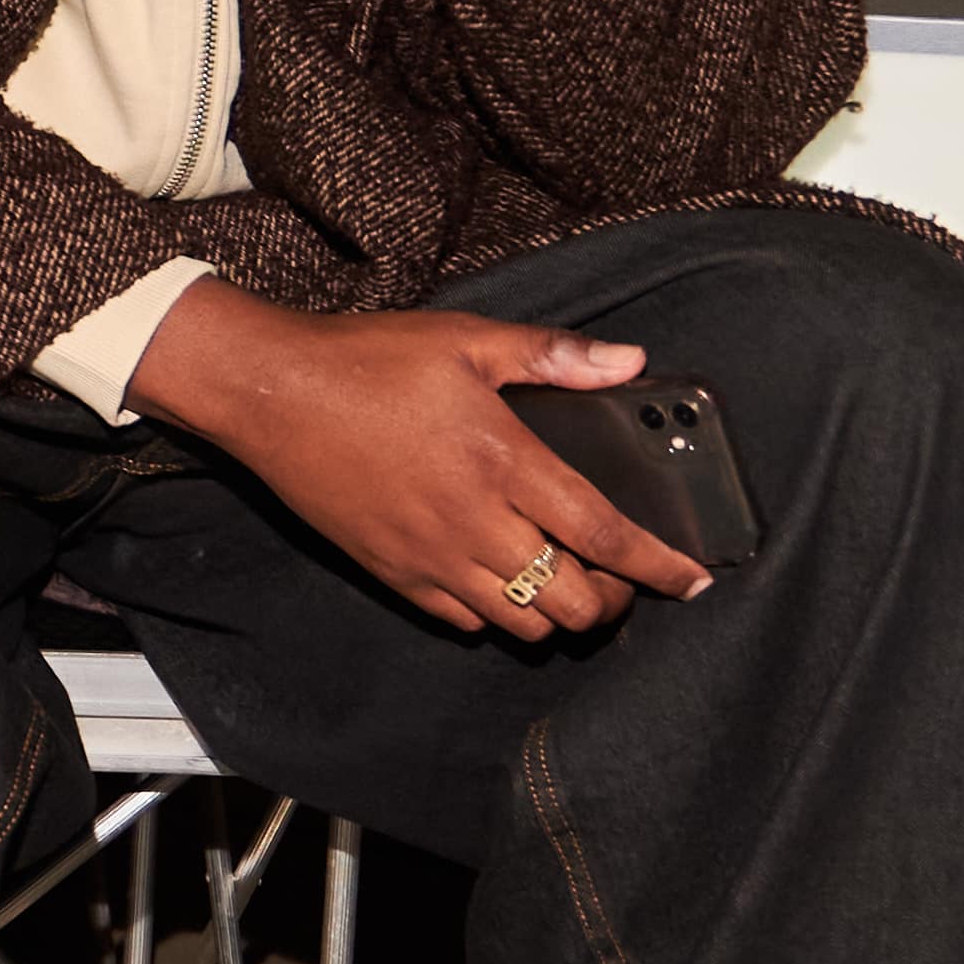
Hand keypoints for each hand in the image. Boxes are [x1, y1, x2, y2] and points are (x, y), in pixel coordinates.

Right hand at [128, 280, 706, 647]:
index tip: (693, 580)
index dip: (657, 566)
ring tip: (565, 582)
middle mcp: (475, 522)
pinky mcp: (394, 574)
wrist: (270, 393)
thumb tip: (630, 361)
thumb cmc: (367, 359)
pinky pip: (464, 623)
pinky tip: (497, 580)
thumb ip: (554, 355)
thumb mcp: (466, 339)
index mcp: (505, 461)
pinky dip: (496, 615)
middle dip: (613, 601)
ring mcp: (432, 557)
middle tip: (620, 577)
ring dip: (558, 612)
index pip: (604, 534)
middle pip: (573, 600)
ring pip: (523, 624)